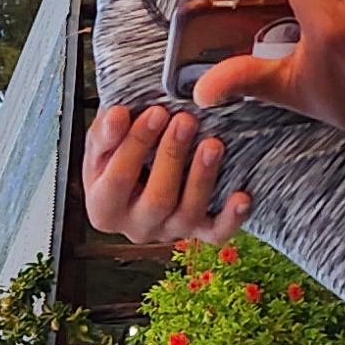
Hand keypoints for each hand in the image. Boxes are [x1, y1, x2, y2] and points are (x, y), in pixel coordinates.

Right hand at [83, 100, 251, 244]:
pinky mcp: (198, 230)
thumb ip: (106, 132)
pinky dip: (231, 217)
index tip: (156, 112)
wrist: (142, 168)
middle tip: (186, 121)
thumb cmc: (118, 154)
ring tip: (212, 143)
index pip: (118, 180)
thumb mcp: (102, 142)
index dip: (136, 145)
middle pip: (156, 200)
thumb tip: (117, 115)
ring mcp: (170, 230)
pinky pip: (217, 233)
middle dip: (173, 157)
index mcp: (104, 207)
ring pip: (188, 214)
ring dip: (202, 178)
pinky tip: (242, 196)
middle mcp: (137, 226)